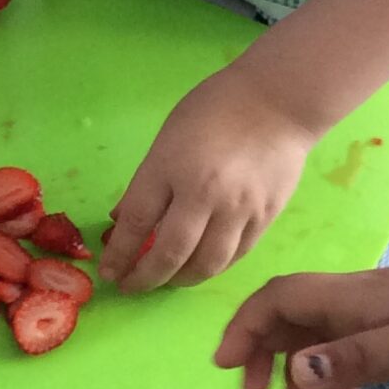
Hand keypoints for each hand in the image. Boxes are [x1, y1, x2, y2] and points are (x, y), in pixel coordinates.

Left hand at [101, 66, 315, 291]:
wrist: (279, 101)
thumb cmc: (215, 109)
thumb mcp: (166, 138)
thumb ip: (145, 182)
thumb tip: (122, 220)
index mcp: (170, 168)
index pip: (135, 223)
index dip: (119, 254)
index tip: (110, 272)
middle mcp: (203, 195)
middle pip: (169, 254)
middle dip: (145, 278)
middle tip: (132, 287)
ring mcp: (238, 210)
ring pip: (205, 264)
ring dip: (180, 280)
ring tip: (166, 281)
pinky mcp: (265, 218)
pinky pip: (235, 256)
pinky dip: (213, 268)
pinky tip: (199, 268)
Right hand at [214, 257, 388, 388]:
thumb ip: (356, 359)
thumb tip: (293, 371)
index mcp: (360, 296)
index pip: (282, 297)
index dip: (245, 326)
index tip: (223, 368)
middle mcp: (368, 298)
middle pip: (295, 314)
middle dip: (264, 350)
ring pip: (325, 334)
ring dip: (302, 369)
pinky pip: (359, 347)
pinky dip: (342, 375)